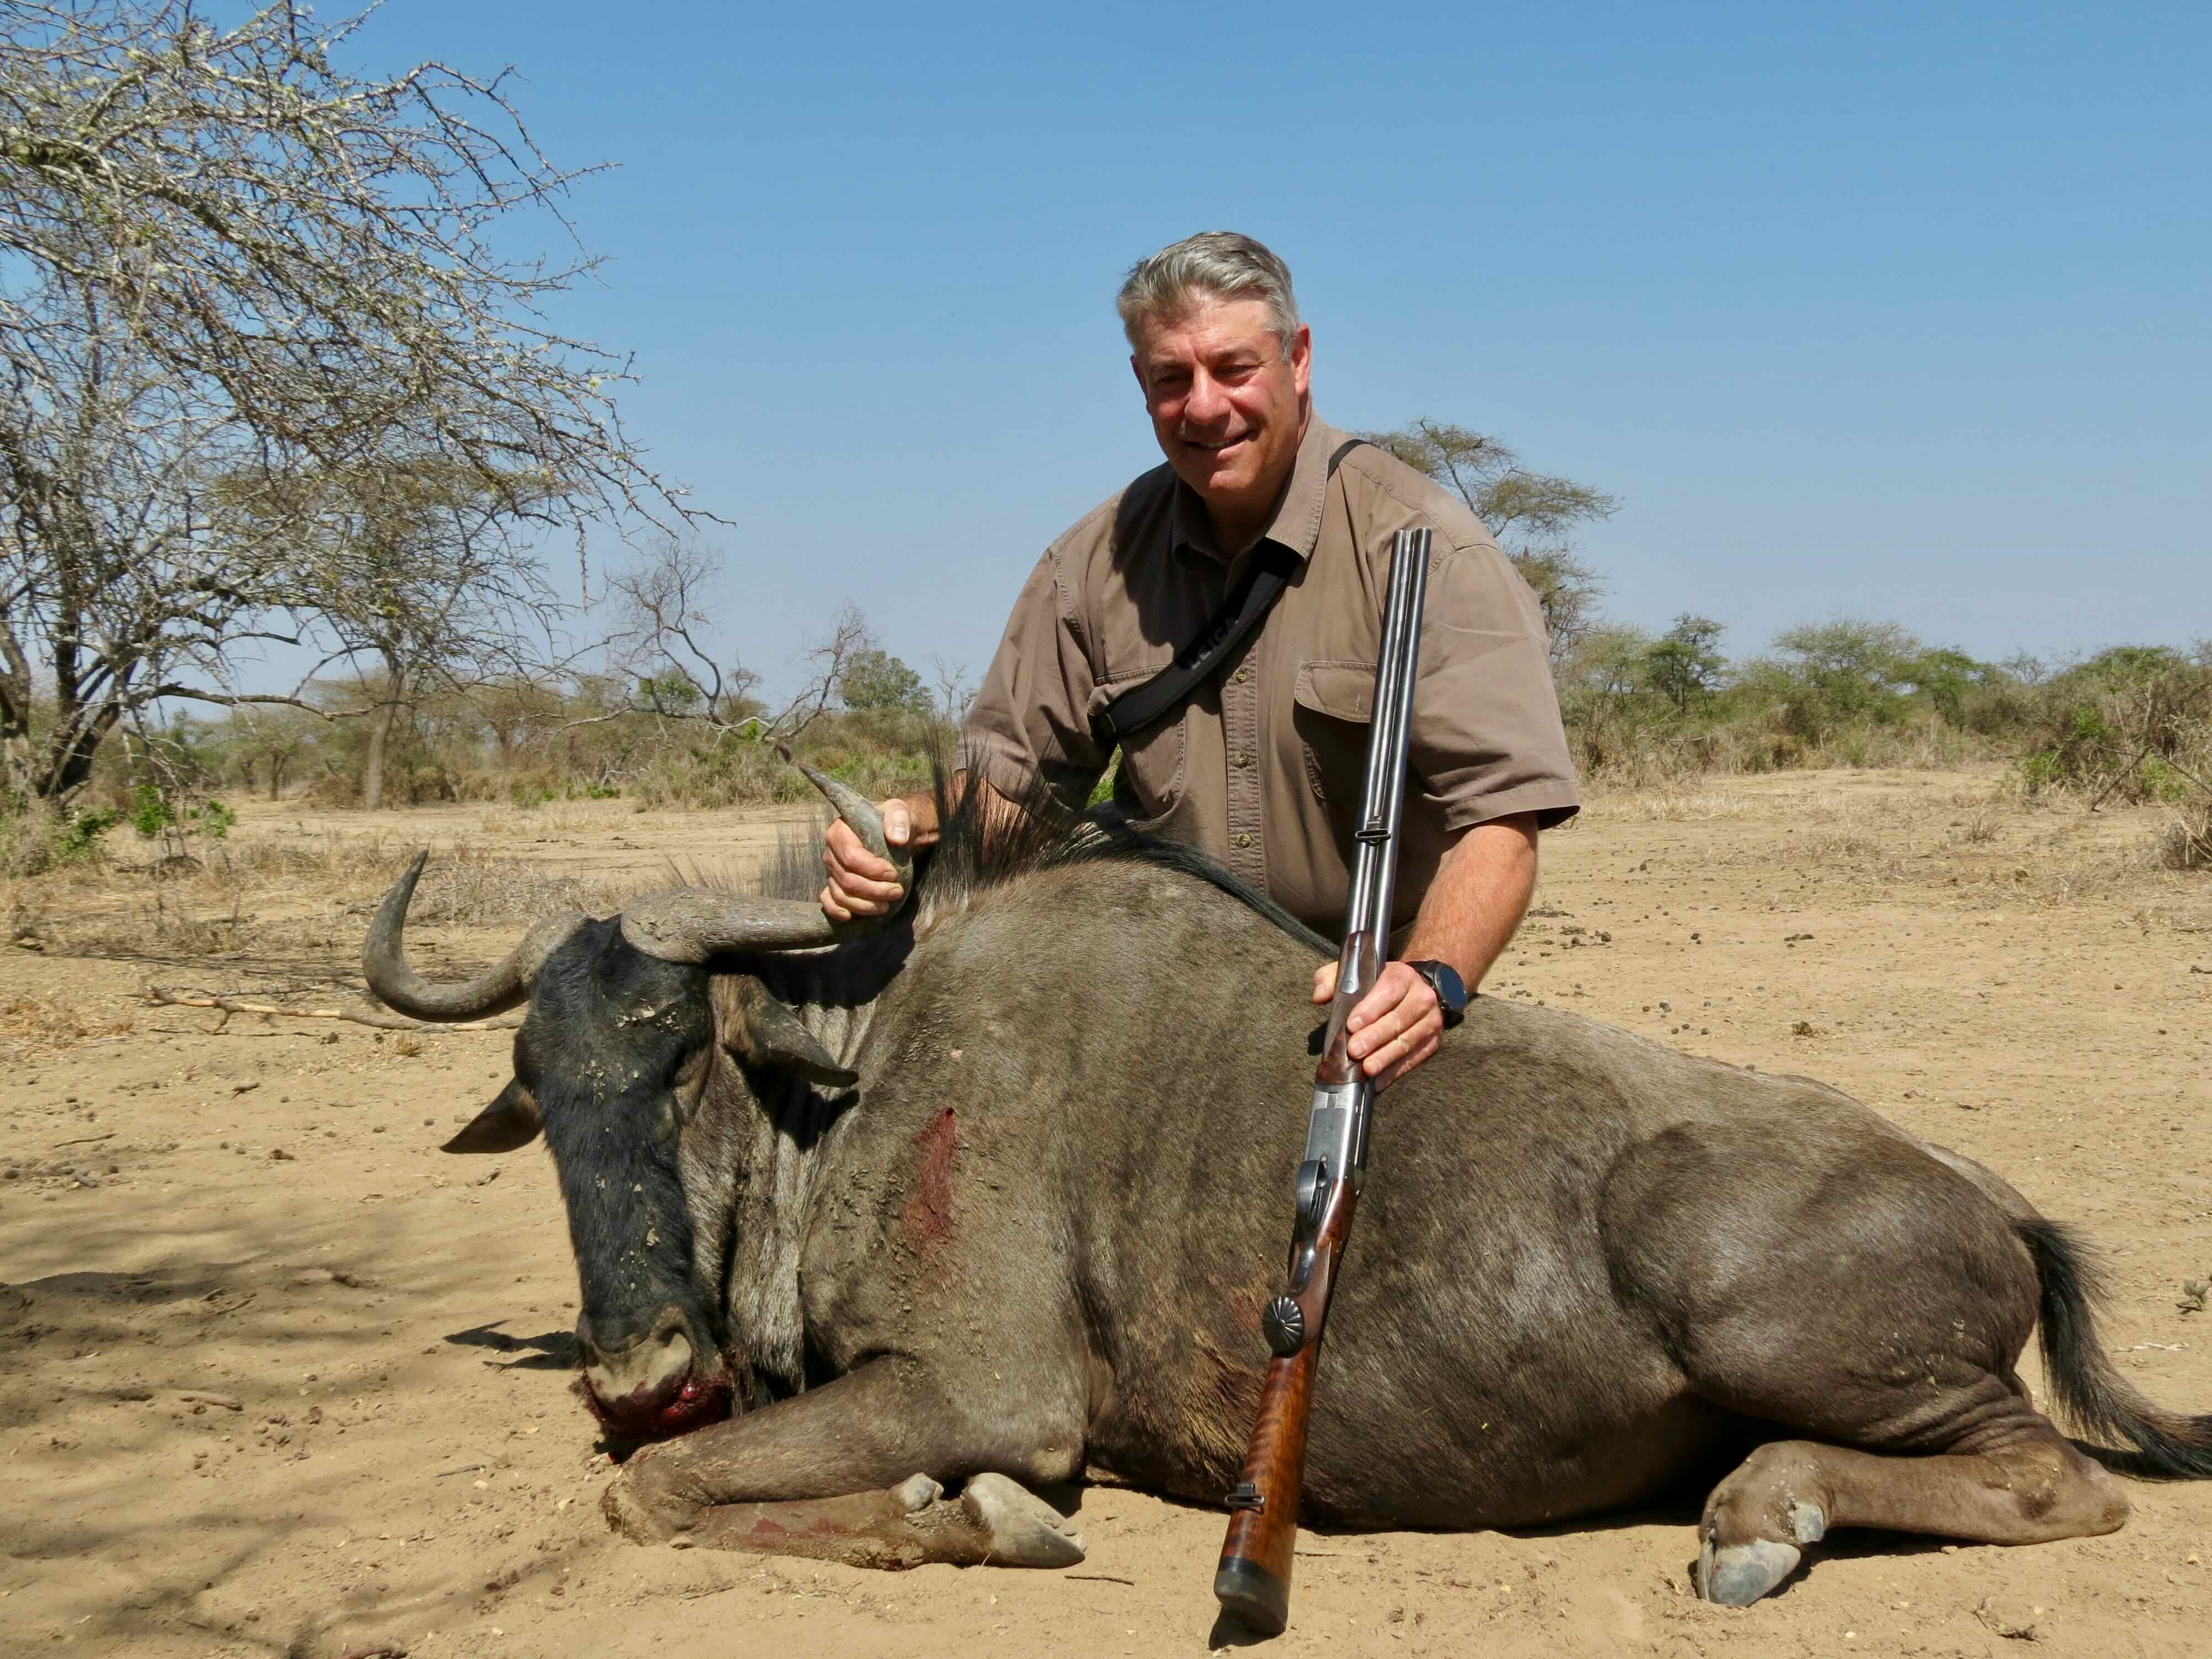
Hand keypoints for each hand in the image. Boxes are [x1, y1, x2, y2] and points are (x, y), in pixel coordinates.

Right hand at [819, 799, 911, 921]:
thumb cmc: (893, 823)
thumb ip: (898, 820)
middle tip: (896, 892)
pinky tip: (850, 917)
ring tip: (886, 905)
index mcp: (840, 831)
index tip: (893, 873)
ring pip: (841, 894)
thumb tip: (897, 838)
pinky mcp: (834, 884)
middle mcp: (831, 852)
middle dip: (873, 890)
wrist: (893, 835)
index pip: (851, 857)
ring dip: (864, 905)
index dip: (872, 870)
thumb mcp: (899, 813)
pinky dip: (837, 911)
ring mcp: (831, 870)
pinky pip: (829, 901)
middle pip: (847, 879)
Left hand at [1310, 959, 1442, 1089]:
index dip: (1371, 1009)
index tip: (1352, 1025)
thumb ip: (1333, 978)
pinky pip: (1413, 1059)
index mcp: (1403, 976)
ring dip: (1385, 1057)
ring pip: (1407, 1041)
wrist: (1416, 990)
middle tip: (1354, 1050)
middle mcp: (1422, 997)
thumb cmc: (1378, 984)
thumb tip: (1320, 996)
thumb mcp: (1355, 972)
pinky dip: (1394, 1071)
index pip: (1389, 991)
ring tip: (1367, 1069)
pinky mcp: (1432, 1042)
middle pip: (1399, 1019)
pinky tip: (1378, 1080)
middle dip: (1375, 1037)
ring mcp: (1431, 1021)